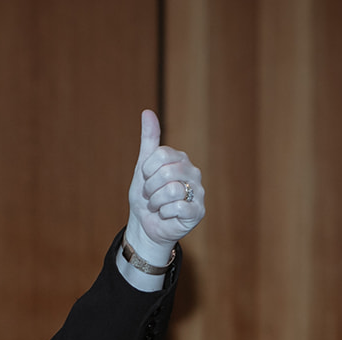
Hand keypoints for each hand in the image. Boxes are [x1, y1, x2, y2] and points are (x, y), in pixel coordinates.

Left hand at [125, 109, 204, 261]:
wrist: (146, 226)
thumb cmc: (146, 197)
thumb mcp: (143, 168)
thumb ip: (149, 141)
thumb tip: (147, 112)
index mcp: (181, 159)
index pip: (161, 155)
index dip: (147, 170)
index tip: (145, 179)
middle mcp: (193, 173)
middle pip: (166, 172)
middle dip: (150, 188)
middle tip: (150, 196)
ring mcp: (199, 192)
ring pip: (172, 190)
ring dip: (156, 202)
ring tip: (157, 206)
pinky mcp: (198, 212)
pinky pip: (177, 208)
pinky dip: (164, 213)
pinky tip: (165, 215)